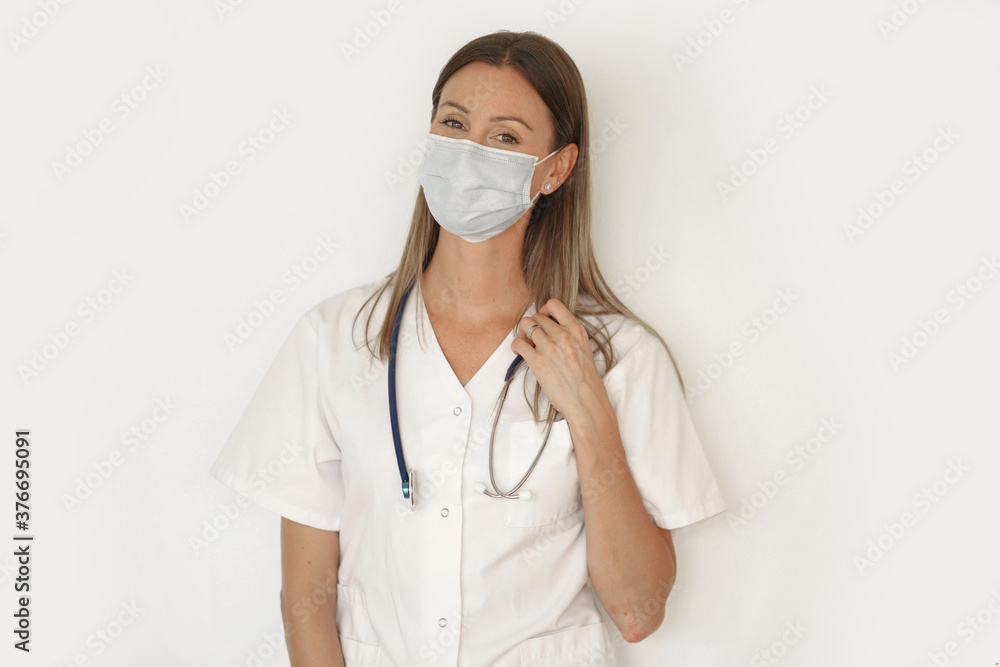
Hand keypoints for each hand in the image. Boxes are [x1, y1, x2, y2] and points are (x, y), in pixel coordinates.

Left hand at [510, 298, 606, 424]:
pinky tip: (520, 353)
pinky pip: (518, 343)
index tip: (543, 320)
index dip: (544, 310)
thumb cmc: (586, 381)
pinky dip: (516, 346)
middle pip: (536, 316)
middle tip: (531, 337)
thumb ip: (570, 337)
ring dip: (522, 333)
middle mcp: (563, 335)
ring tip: (526, 345)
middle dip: (531, 325)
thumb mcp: (584, 350)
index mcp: (577, 330)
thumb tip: (551, 332)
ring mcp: (549, 347)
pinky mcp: (537, 361)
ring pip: (525, 325)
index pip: (554, 304)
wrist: (586, 402)